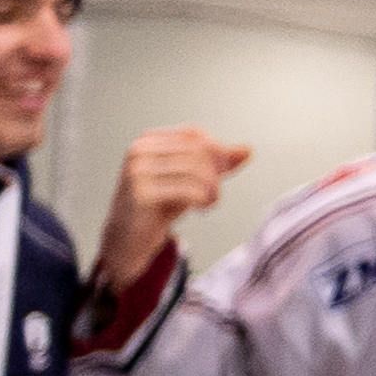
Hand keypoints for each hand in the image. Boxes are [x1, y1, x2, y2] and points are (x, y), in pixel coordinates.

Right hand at [95, 125, 250, 296]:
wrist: (128, 240)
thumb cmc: (156, 206)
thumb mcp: (188, 179)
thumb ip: (215, 163)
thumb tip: (246, 150)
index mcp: (147, 141)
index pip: (193, 135)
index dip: (216, 151)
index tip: (223, 170)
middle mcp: (139, 152)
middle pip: (196, 151)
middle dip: (215, 172)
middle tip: (215, 192)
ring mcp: (137, 172)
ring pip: (194, 169)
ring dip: (212, 188)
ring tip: (209, 201)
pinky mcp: (141, 194)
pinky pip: (188, 189)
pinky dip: (203, 199)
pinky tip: (201, 208)